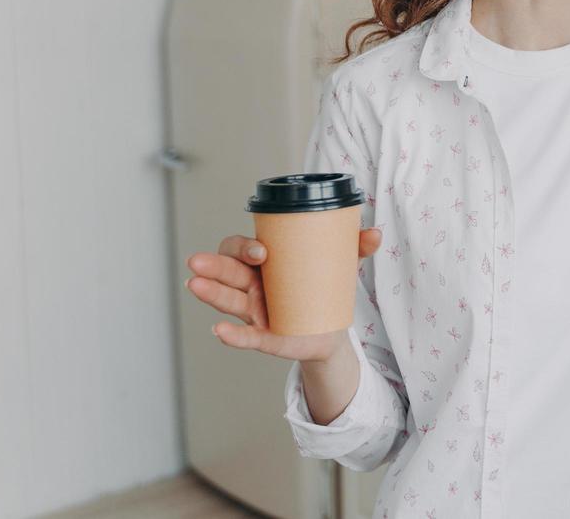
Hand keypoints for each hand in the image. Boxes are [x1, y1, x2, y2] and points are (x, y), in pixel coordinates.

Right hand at [185, 228, 382, 363]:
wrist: (333, 329)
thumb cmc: (326, 288)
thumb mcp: (342, 264)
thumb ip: (356, 247)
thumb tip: (376, 233)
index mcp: (266, 263)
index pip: (243, 248)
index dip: (245, 246)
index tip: (262, 252)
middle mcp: (253, 285)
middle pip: (227, 272)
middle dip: (213, 266)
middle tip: (199, 261)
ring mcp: (255, 311)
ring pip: (228, 301)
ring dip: (209, 293)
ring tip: (194, 284)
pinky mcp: (264, 337)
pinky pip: (244, 337)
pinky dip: (231, 336)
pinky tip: (219, 332)